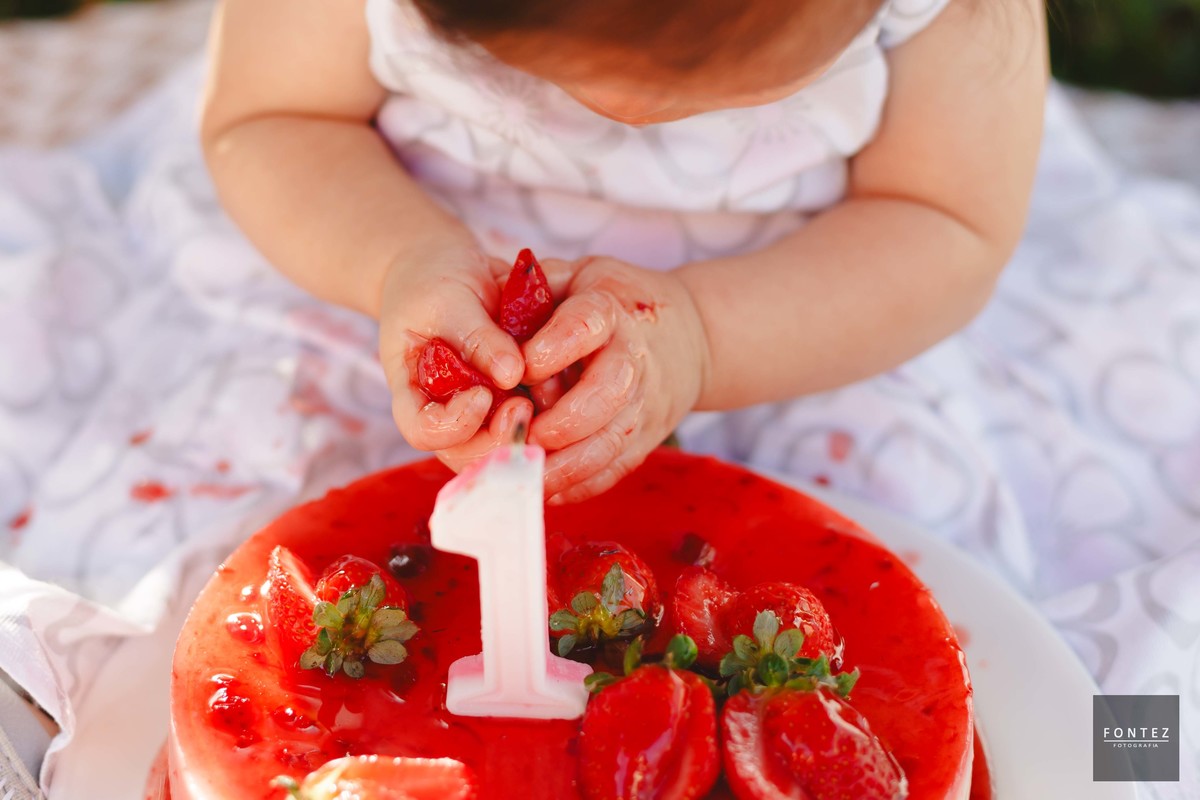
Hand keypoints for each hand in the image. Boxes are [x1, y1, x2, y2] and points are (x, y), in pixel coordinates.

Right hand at [378, 240, 533, 466]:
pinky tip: (558, 387)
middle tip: (524, 407)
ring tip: (543, 395)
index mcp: (413, 394)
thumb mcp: (448, 300)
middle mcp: (446, 412)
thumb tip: (513, 373)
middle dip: (499, 438)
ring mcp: (479, 412)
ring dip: (528, 431)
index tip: (481, 394)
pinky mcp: (510, 401)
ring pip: (503, 447)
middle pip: (468, 454)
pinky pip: (531, 423)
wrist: (448, 270)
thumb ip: (476, 337)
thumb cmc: (433, 282)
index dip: (455, 424)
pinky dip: (547, 413)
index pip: (425, 432)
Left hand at [522, 256, 710, 502]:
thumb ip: (537, 287)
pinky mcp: (645, 439)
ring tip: (526, 475)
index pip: (587, 326)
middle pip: (608, 394)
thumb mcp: (579, 276)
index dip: (556, 346)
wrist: (688, 337)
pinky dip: (582, 485)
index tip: (524, 367)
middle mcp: (633, 360)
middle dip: (566, 420)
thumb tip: (493, 304)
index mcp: (610, 312)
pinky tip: (546, 490)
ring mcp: (643, 405)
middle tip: (525, 434)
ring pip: (612, 441)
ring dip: (569, 465)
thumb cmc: (614, 302)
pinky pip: (616, 468)